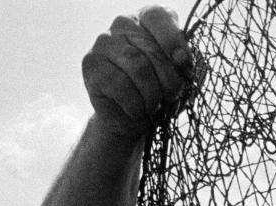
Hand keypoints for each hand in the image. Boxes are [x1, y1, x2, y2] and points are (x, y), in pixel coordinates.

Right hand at [81, 7, 197, 144]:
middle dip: (169, 80)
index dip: (173, 40)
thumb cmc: (159, 93)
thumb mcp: (178, 76)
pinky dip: (135, 105)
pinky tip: (136, 111)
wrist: (130, 119)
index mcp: (146, 20)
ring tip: (154, 106)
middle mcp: (123, 24)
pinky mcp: (91, 64)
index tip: (184, 63)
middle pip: (152, 49)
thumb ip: (182, 62)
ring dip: (152, 94)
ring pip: (137, 67)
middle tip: (172, 96)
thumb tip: (182, 58)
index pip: (158, 16)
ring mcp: (104, 42)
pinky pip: (119, 85)